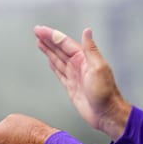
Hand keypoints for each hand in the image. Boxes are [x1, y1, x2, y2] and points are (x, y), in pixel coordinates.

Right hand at [34, 26, 130, 140]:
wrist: (106, 114)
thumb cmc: (105, 92)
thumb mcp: (98, 67)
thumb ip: (90, 49)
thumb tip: (87, 31)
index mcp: (84, 58)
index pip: (64, 43)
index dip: (51, 35)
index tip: (39, 30)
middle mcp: (78, 65)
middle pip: (59, 49)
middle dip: (48, 40)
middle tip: (36, 31)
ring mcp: (74, 75)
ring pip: (58, 59)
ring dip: (48, 50)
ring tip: (39, 42)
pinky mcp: (71, 86)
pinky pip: (59, 72)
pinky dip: (53, 65)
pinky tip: (49, 60)